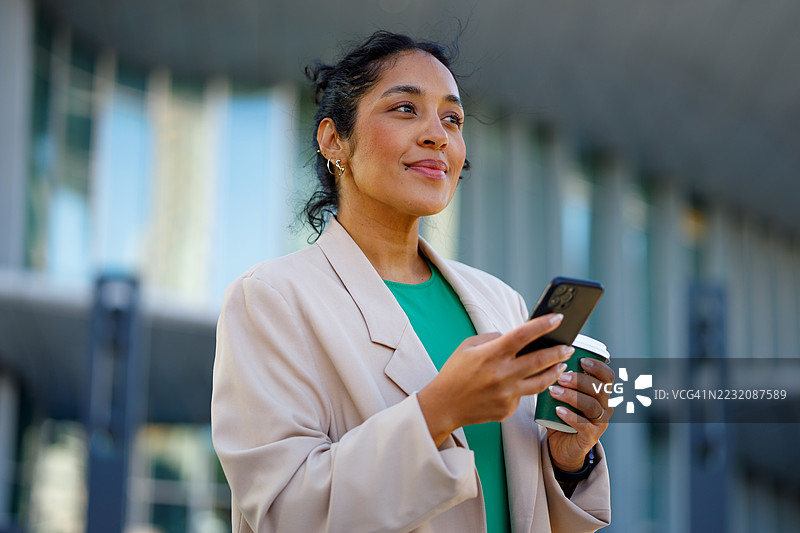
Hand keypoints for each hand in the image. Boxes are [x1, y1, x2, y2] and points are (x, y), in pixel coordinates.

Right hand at [418, 313, 572, 446]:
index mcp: (491, 354)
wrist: (443, 406)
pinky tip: (524, 383)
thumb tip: (516, 337)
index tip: (558, 318)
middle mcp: (501, 374)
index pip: (523, 335)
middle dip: (559, 351)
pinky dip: (525, 388)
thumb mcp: (467, 347)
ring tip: (561, 365)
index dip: (543, 325)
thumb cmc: (454, 373)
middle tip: (569, 346)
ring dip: (554, 372)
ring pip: (541, 382)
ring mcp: (506, 394)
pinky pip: (523, 396)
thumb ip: (492, 338)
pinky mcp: (507, 409)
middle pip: (540, 360)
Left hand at [546, 358, 614, 471]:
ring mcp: (600, 422)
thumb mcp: (562, 396)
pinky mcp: (592, 436)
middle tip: (560, 377)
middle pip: (599, 389)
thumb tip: (548, 362)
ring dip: (572, 396)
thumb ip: (560, 382)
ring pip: (592, 406)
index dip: (597, 367)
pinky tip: (558, 410)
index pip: (608, 377)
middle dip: (579, 380)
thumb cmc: (563, 416)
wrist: (562, 445)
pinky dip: (570, 416)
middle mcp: (605, 407)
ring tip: (554, 391)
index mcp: (601, 393)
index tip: (581, 360)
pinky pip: (584, 425)